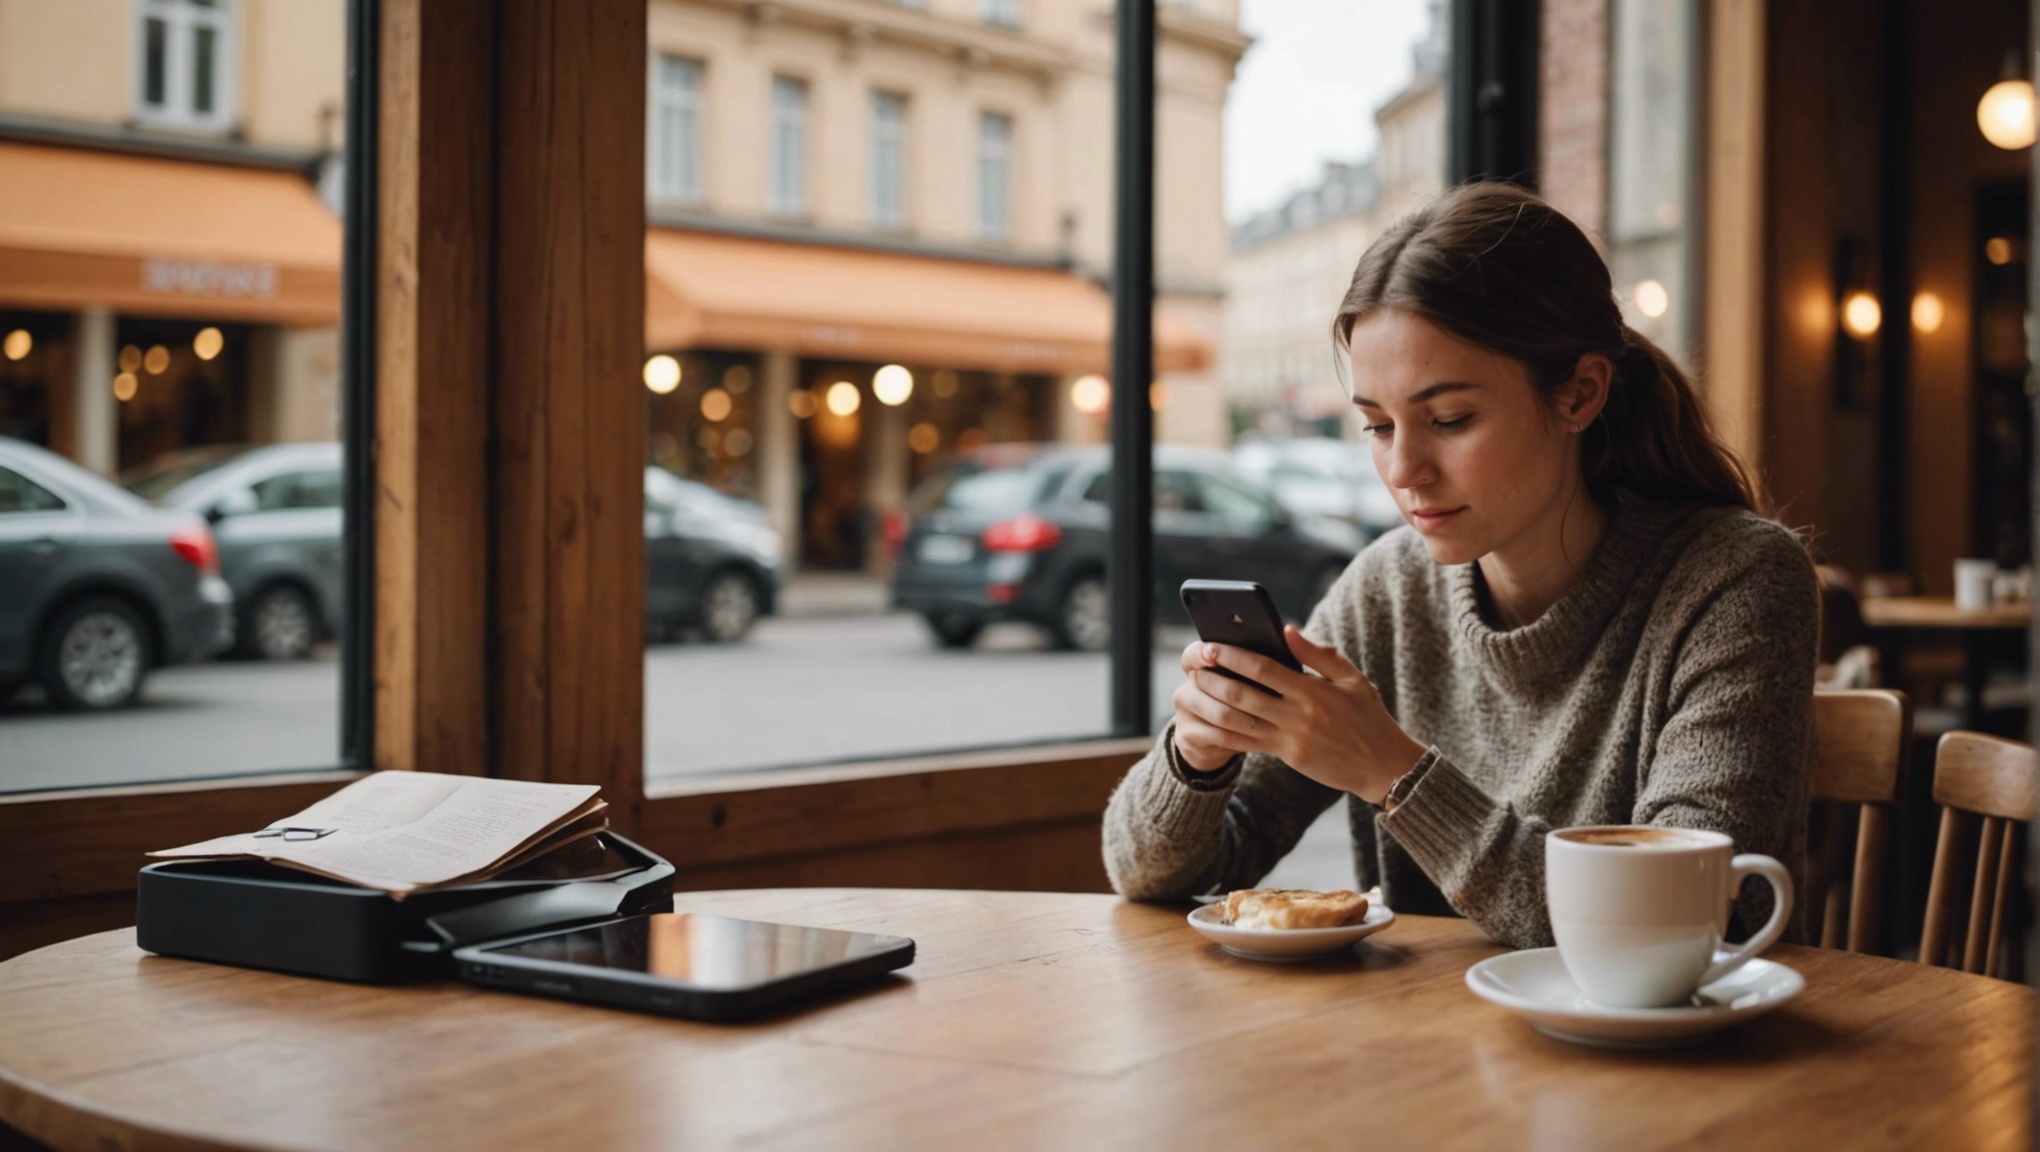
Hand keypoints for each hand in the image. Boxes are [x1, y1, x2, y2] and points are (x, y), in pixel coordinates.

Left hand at [1170, 626, 1426, 802]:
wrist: (1383, 765)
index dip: (1233, 656)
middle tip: (1194, 667)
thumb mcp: (1353, 679)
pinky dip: (1224, 733)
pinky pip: (1248, 743)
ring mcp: (1291, 739)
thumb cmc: (1369, 717)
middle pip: (1243, 695)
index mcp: (1313, 691)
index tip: (1212, 647)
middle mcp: (1299, 715)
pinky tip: (1209, 721)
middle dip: (1214, 679)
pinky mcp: (1288, 756)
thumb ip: (1319, 654)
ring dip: (1212, 705)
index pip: (1263, 669)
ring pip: (1239, 722)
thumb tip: (1286, 629)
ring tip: (1196, 690)